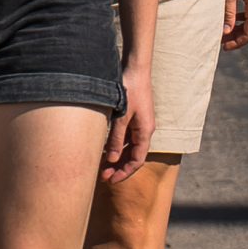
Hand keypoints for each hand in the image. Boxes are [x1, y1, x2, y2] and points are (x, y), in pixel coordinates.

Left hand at [100, 62, 153, 183]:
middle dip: (119, 167)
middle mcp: (144, 130)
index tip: (111, 180)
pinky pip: (126, 136)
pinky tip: (104, 147)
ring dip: (116, 156)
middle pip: (132, 155)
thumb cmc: (130, 90)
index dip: (124, 172)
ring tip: (101, 165)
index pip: (137, 160)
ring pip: (128, 146)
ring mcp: (139, 123)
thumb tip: (110, 160)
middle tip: (103, 177)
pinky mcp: (133, 115)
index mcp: (145, 132)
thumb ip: (116, 139)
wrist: (135, 68)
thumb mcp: (121, 117)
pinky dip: (117, 144)